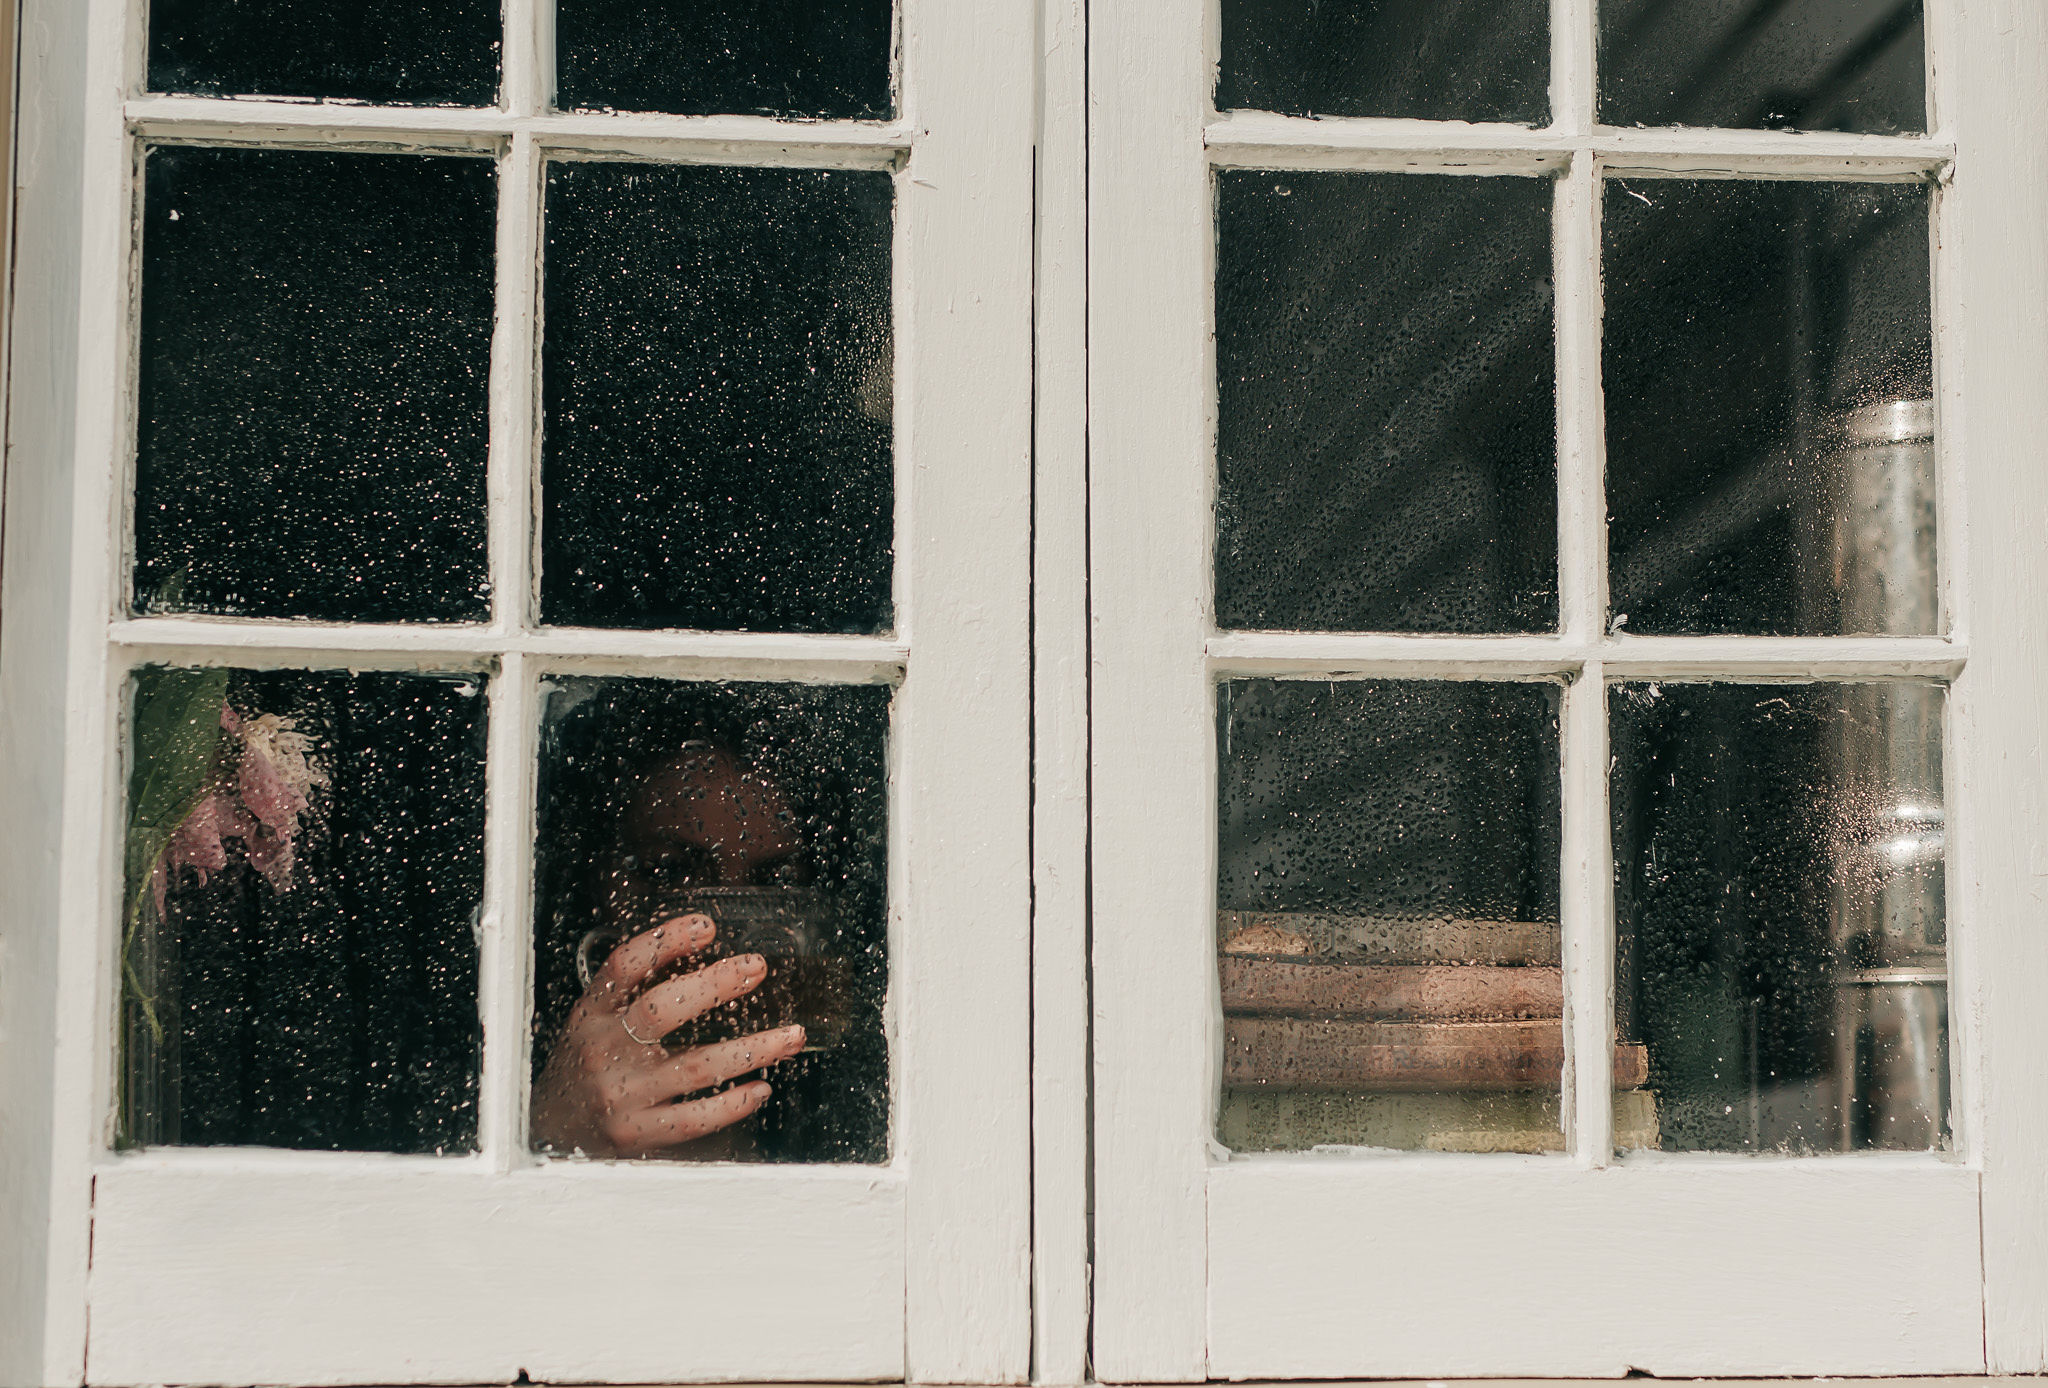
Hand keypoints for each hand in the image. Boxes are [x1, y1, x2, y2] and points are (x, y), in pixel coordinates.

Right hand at [530, 913, 805, 1157]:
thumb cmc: (582, 1067)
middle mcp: (603, 1051)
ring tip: (793, 1035)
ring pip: (696, 1067)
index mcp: (591, 1014)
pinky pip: (695, 1119)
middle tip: (756, 967)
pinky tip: (761, 1088)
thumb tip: (700, 952)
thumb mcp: (591, 1020)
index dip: (665, 941)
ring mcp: (621, 1095)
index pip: (624, 966)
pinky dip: (733, 1103)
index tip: (706, 926)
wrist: (548, 1134)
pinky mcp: (638, 1134)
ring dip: (753, 1049)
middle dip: (715, 984)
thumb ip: (631, 992)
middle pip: (662, 1010)